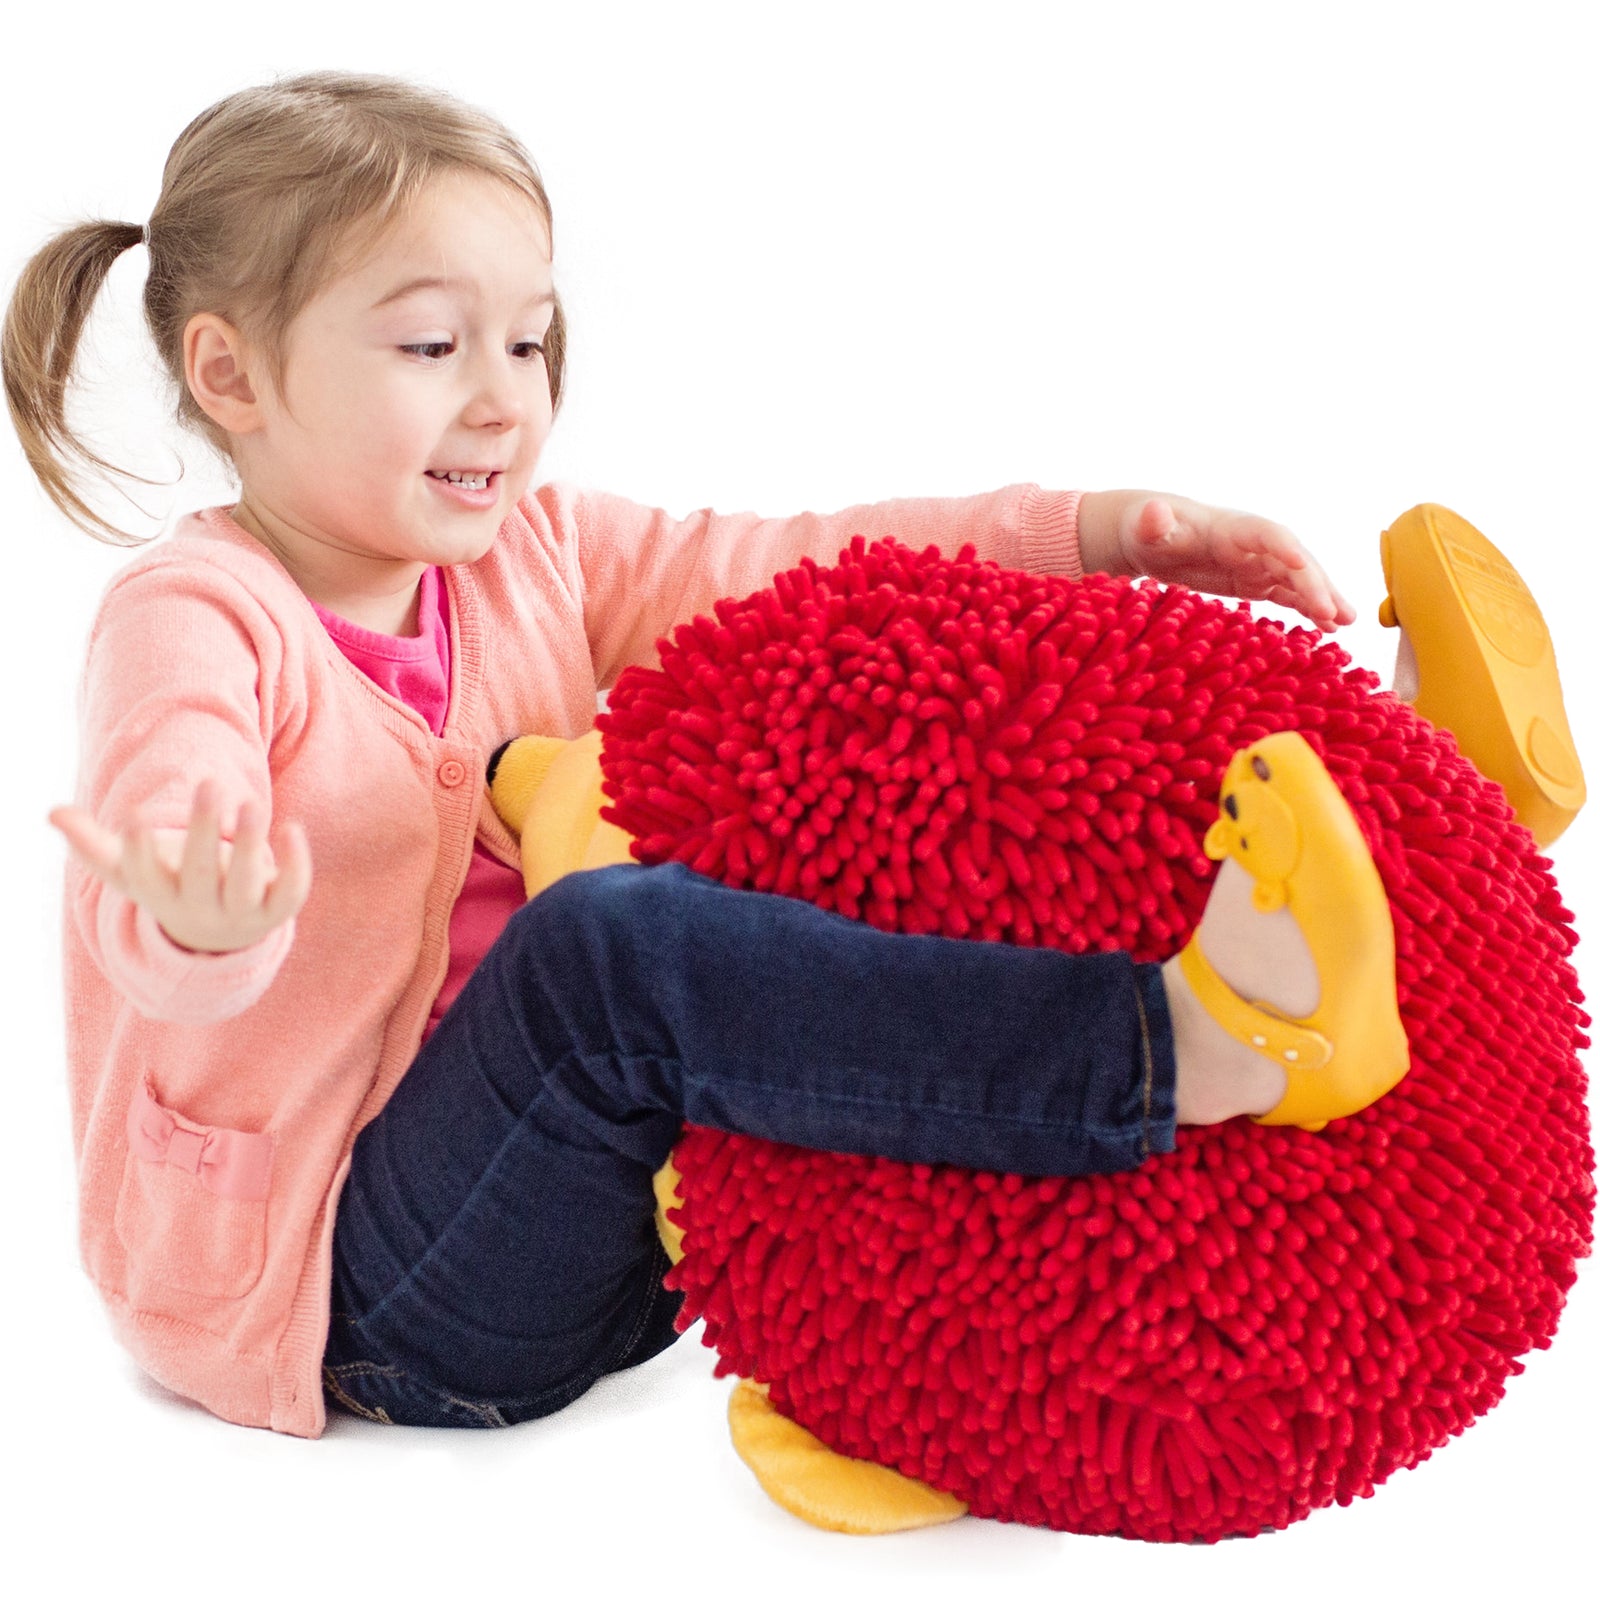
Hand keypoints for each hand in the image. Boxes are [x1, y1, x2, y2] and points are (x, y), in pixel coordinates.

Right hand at [48, 779, 310, 953]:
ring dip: (252, 844)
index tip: (135, 814)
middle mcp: (200, 907)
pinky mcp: (277, 910)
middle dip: (205, 829)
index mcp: (161, 895)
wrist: (219, 937)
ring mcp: (241, 912)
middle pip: (201, 872)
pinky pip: (290, 893)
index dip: (140, 849)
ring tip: (251, 802)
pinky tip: (293, 829)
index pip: (145, 876)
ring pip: (247, 882)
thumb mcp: (133, 871)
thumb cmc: (171, 886)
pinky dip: (295, 865)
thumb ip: (95, 845)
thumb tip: (54, 812)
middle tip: (209, 783)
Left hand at [1079, 491, 1355, 632]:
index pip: (1267, 535)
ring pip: (1299, 579)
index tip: (1302, 564)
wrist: (1153, 533)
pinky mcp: (1255, 580)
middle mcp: (1254, 543)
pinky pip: (1288, 594)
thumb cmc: (1149, 528)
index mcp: (1232, 528)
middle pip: (1293, 560)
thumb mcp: (1147, 526)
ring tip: (1347, 623)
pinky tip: (1328, 629)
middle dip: (1314, 585)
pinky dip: (1308, 609)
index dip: (1284, 548)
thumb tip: (1153, 512)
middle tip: (1334, 614)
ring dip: (1323, 599)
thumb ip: (1154, 522)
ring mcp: (1258, 562)